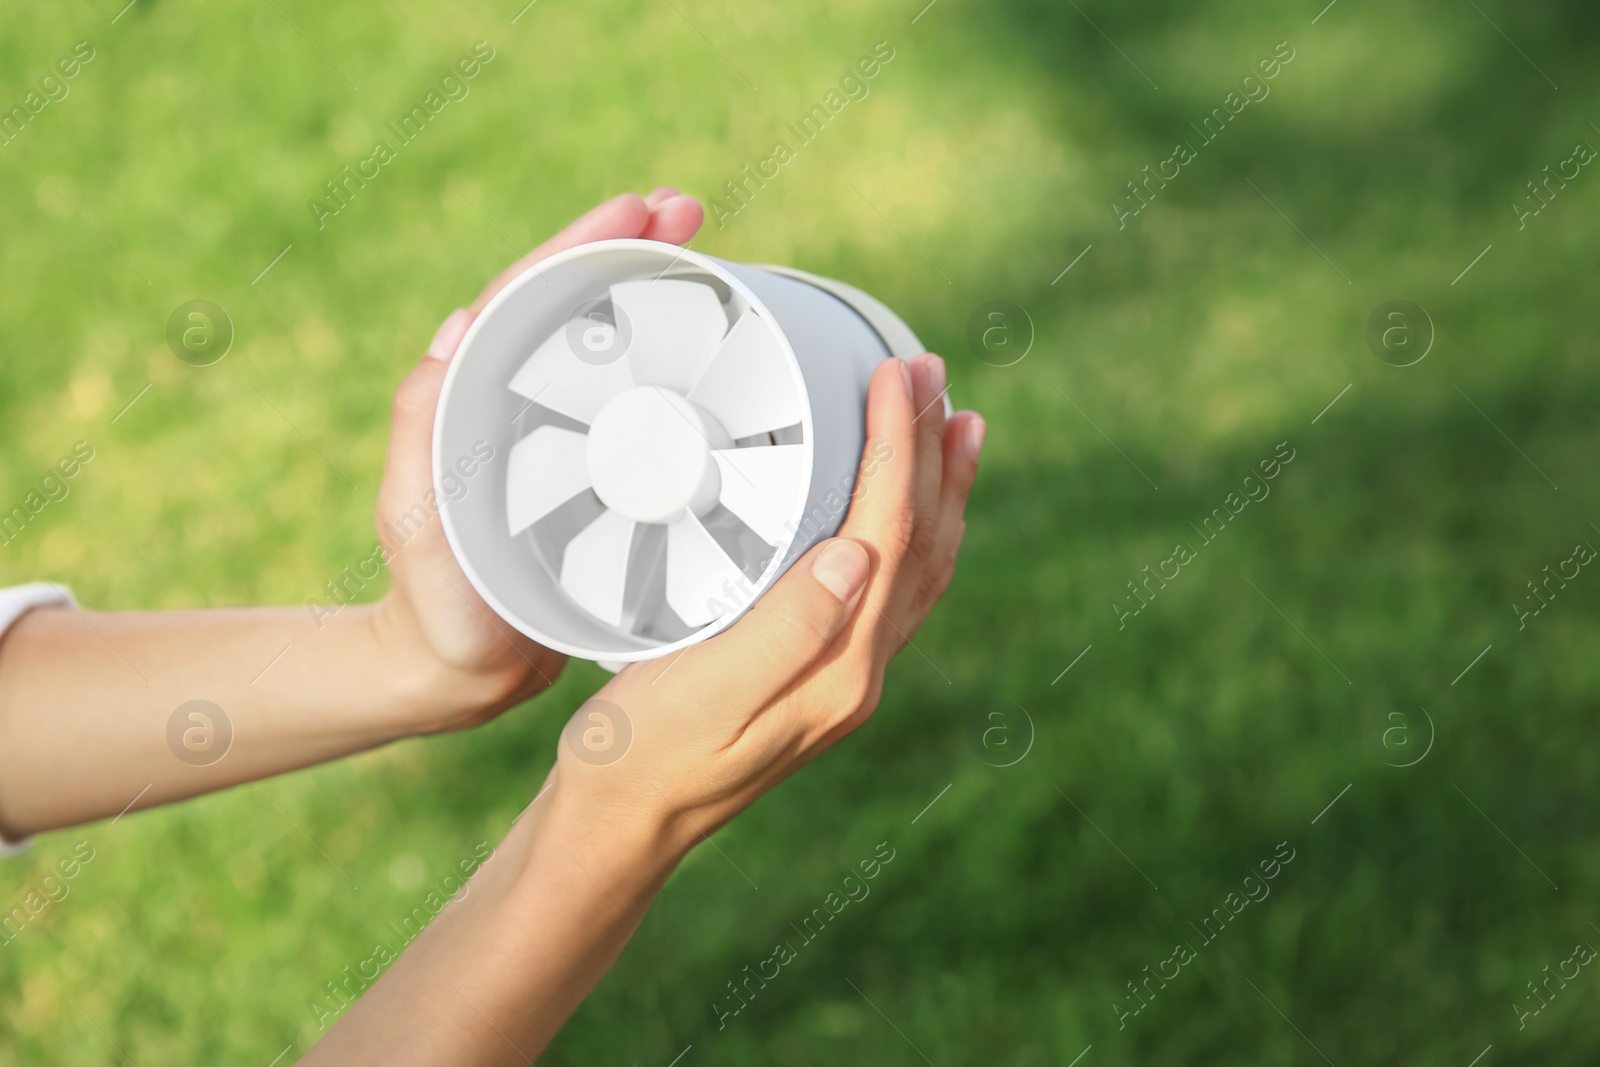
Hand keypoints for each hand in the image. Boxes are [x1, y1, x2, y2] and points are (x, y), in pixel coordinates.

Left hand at [370, 189, 705, 730]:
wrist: (461, 672)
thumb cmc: (435, 603)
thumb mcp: (417, 521)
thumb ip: (421, 434)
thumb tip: (453, 331)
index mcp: (475, 398)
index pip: (525, 300)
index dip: (578, 248)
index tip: (637, 210)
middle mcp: (516, 402)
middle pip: (573, 305)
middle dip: (628, 248)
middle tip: (689, 210)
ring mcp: (559, 435)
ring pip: (609, 345)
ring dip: (654, 291)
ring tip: (707, 250)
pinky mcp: (595, 472)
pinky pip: (635, 402)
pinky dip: (668, 363)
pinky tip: (710, 351)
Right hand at [550, 350, 983, 852]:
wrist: (621, 826)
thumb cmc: (639, 753)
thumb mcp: (702, 690)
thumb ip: (786, 627)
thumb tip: (858, 554)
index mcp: (836, 669)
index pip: (887, 534)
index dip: (898, 447)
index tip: (898, 373)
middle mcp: (856, 675)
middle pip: (921, 545)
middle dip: (933, 453)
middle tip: (938, 374)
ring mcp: (845, 679)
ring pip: (917, 568)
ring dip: (939, 491)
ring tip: (958, 429)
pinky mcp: (821, 677)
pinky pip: (891, 590)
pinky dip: (910, 533)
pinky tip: (901, 512)